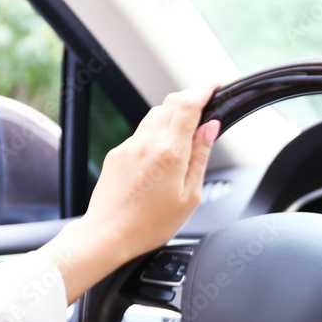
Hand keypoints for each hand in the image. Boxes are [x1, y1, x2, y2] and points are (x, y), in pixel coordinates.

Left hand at [39, 85, 219, 302]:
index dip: (203, 90)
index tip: (214, 86)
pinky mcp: (117, 154)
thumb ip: (200, 157)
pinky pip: (141, 133)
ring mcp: (129, 146)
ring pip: (154, 116)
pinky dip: (157, 132)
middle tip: (205, 102)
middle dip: (190, 98)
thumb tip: (210, 129)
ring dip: (173, 113)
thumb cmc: (150, 224)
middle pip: (170, 103)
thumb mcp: (190, 196)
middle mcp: (146, 143)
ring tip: (186, 127)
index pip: (188, 106)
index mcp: (169, 152)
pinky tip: (164, 152)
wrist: (108, 235)